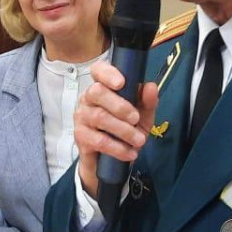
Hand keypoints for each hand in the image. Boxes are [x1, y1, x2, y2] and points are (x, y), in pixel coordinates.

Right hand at [75, 61, 158, 195]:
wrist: (110, 161)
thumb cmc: (125, 131)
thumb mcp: (142, 116)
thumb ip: (147, 102)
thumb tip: (150, 87)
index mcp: (103, 87)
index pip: (98, 70)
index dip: (108, 73)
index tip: (121, 83)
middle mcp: (88, 98)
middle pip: (97, 92)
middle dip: (120, 106)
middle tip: (136, 119)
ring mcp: (82, 116)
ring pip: (99, 117)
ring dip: (123, 130)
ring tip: (139, 140)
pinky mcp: (80, 136)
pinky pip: (98, 139)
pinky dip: (117, 147)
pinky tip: (129, 152)